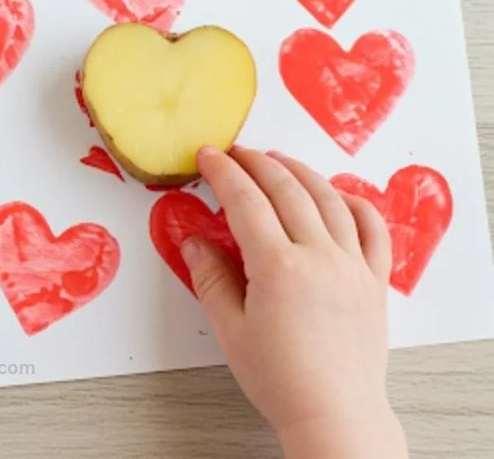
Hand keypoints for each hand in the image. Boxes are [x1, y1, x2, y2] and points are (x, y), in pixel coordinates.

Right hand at [182, 146, 407, 458]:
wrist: (334, 416)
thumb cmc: (280, 380)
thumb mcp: (230, 329)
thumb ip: (210, 279)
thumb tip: (194, 242)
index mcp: (278, 267)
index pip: (245, 200)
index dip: (224, 172)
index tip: (209, 155)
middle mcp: (319, 257)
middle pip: (286, 189)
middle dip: (256, 162)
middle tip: (237, 152)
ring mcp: (351, 266)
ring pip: (328, 199)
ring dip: (300, 171)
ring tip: (278, 160)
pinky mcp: (374, 280)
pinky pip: (372, 228)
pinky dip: (354, 202)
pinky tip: (336, 192)